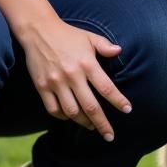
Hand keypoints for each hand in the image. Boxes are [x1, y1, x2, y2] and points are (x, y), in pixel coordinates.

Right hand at [20, 17, 130, 138]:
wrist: (38, 31)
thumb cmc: (68, 35)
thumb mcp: (89, 37)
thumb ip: (105, 46)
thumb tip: (119, 51)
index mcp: (87, 63)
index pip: (106, 88)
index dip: (118, 101)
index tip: (127, 110)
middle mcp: (72, 75)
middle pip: (91, 107)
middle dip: (102, 123)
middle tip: (110, 135)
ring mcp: (56, 83)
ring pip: (72, 112)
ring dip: (83, 122)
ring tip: (91, 126)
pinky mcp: (42, 87)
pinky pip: (53, 109)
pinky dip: (63, 116)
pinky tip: (71, 117)